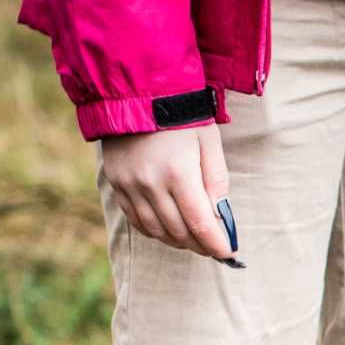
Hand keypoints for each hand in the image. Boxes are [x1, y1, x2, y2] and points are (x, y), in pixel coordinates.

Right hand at [100, 124, 233, 257]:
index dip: (216, 244)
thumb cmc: (180, 112)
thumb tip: (219, 215)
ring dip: (178, 241)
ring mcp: (129, 185)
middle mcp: (151, 183)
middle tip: (212, 247)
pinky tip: (168, 229)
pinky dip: (154, 230)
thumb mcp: (208, 140)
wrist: (136, 89)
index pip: (200, 224)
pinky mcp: (116, 183)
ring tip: (192, 240)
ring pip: (156, 231)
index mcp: (178, 172)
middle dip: (200, 245)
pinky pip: (135, 220)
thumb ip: (216, 180)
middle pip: (179, 232)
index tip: (228, 254)